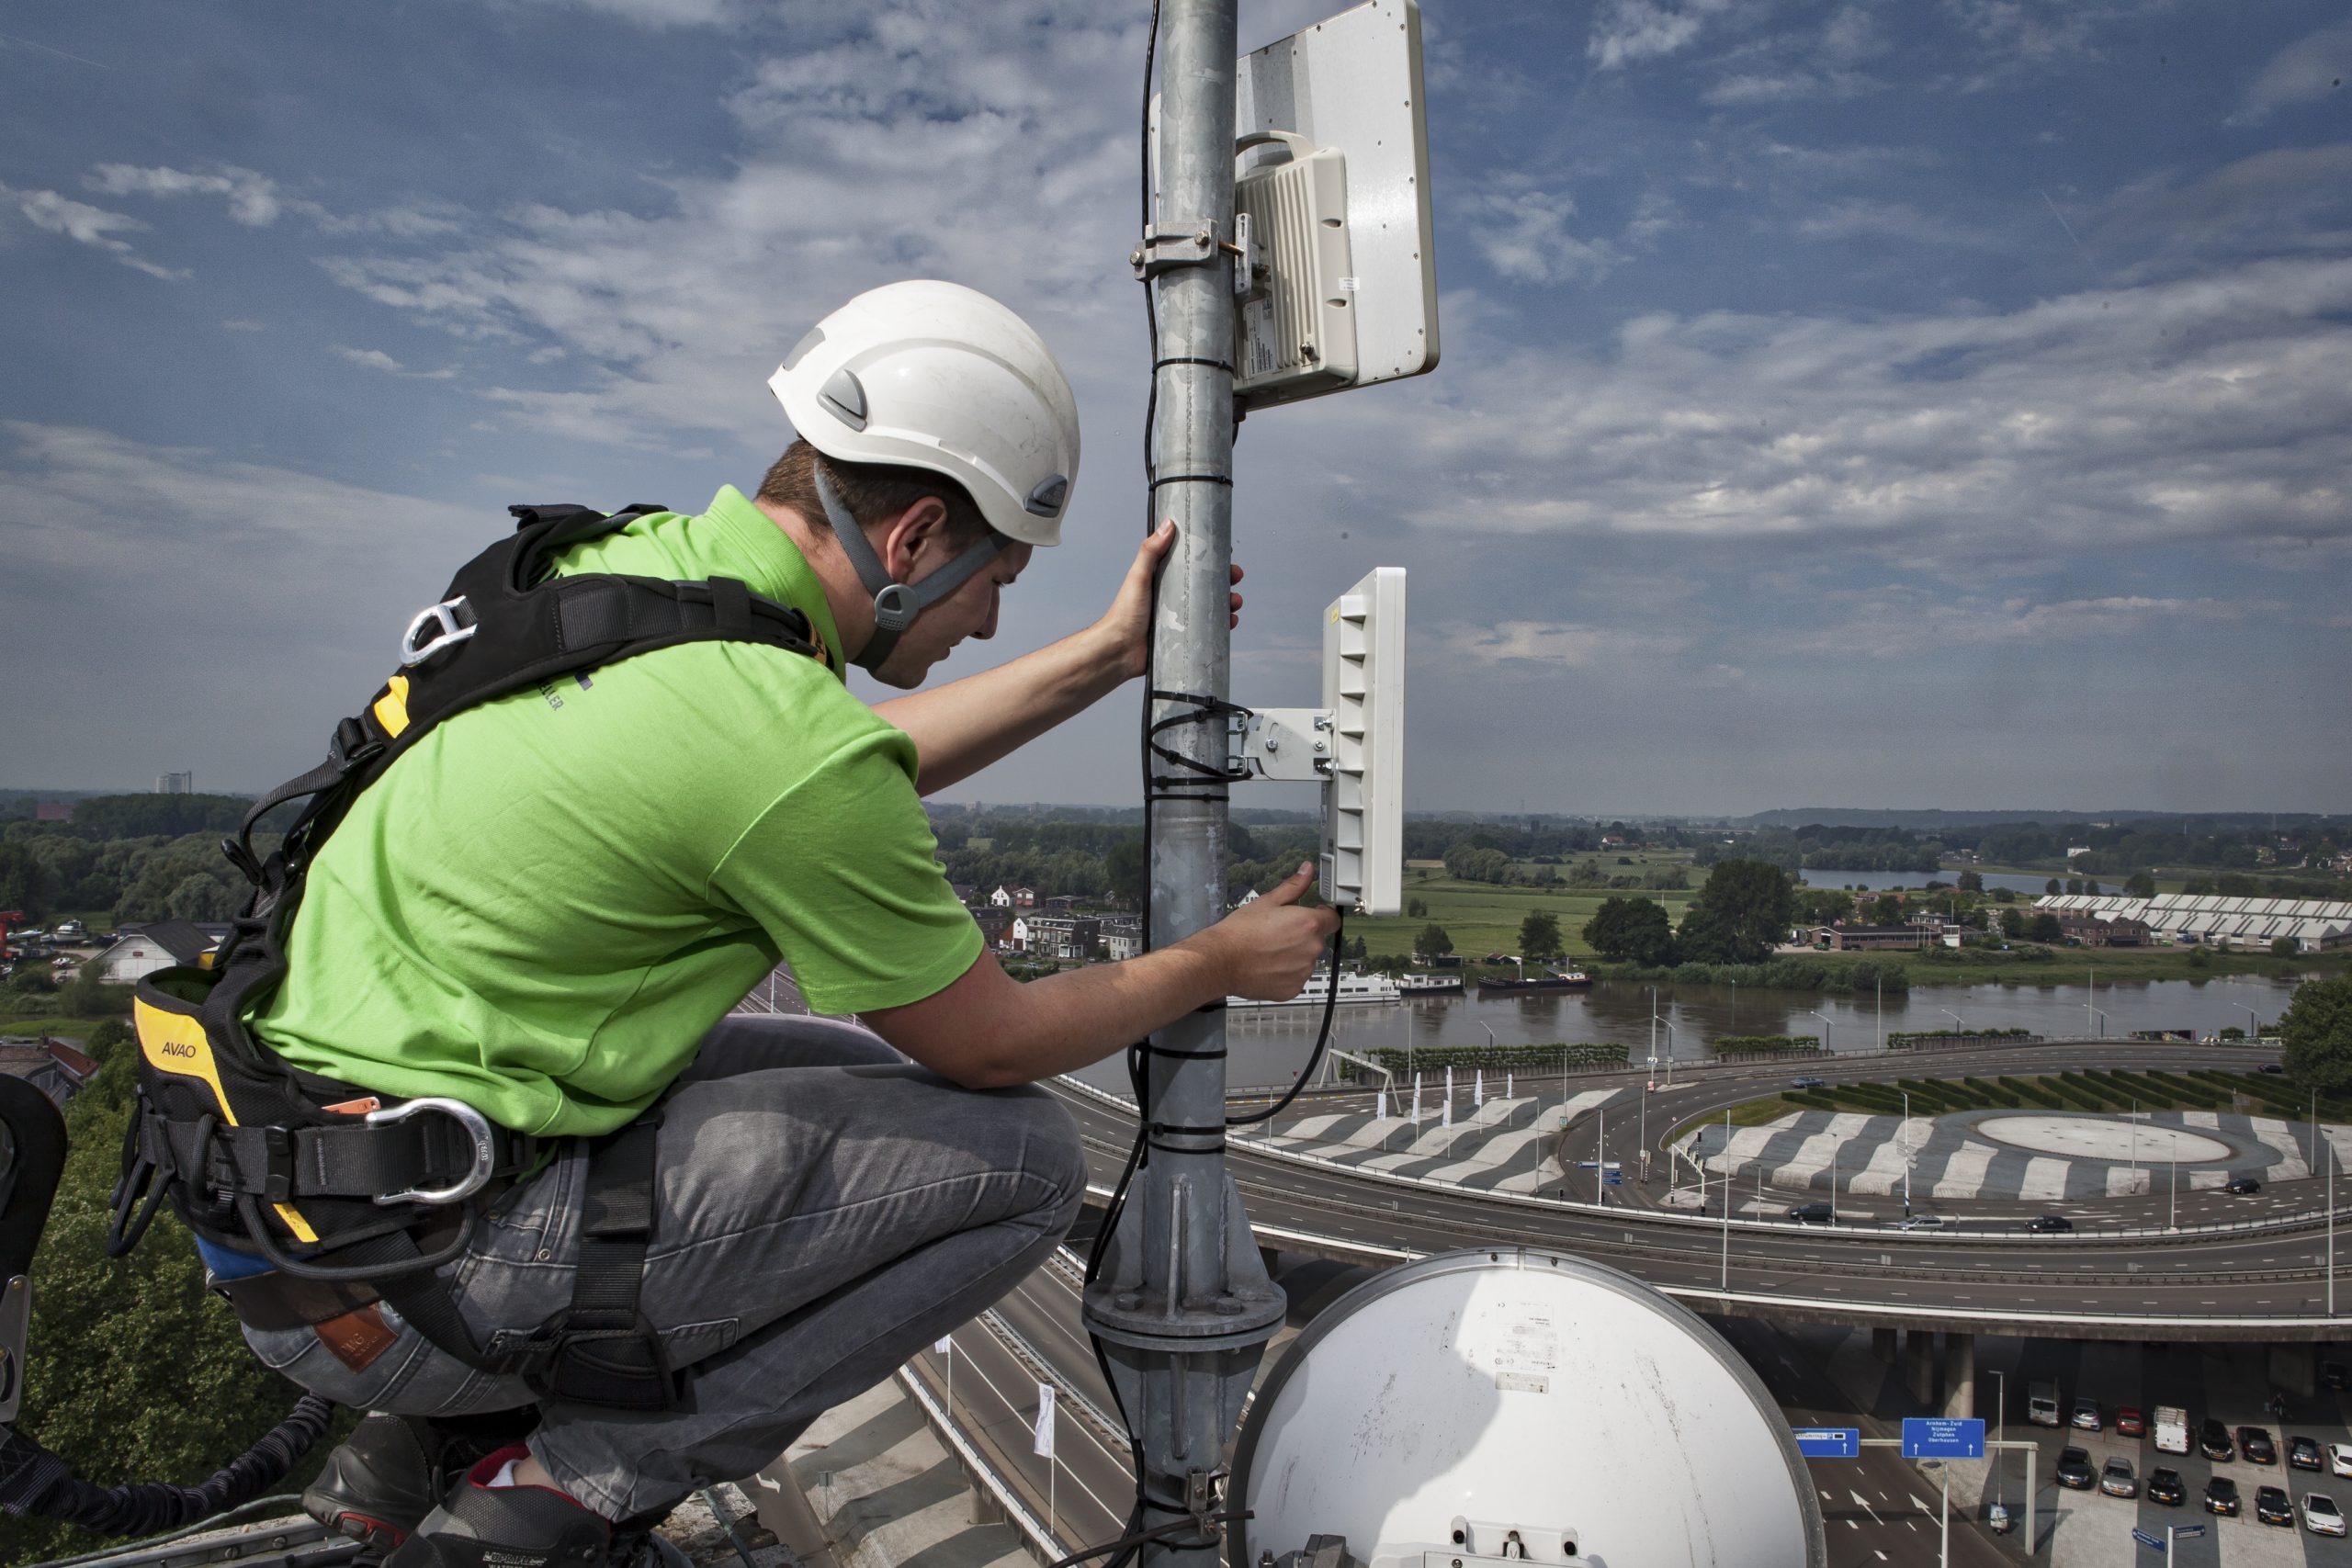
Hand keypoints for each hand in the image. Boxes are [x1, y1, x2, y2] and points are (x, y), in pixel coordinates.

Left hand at [1096, 520, 1245, 680]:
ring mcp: (1179, 618)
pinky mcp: (1183, 637)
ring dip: (1227, 603)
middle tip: (1236, 578)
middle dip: (1225, 581)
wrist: (1119, 650)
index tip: (1226, 555)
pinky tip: (1230, 622)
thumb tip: (1168, 524)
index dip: (1211, 560)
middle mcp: (1173, 598)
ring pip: (1210, 607)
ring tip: (1235, 602)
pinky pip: (1207, 629)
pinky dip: (1222, 625)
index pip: (1192, 565)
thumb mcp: (1138, 577)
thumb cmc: (1124, 613)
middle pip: (1206, 586)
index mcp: (1164, 580)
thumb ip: (1150, 551)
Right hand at [1189, 862, 1340, 1000]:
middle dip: (1303, 935)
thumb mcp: (1267, 901)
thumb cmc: (1240, 932)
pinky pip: (1297, 978)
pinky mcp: (1293, 988)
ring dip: (1295, 955)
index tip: (1311, 915)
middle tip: (1279, 933)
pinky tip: (1269, 965)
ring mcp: (1303, 971)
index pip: (1333, 919)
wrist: (1221, 961)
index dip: (1322, 915)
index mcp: (1309, 924)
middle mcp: (1311, 949)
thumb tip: (1307, 871)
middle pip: (1318, 940)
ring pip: (1307, 960)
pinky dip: (1287, 973)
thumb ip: (1294, 886)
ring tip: (1271, 950)